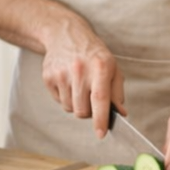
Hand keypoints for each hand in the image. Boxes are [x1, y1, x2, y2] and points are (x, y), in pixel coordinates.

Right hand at [40, 17, 125, 132]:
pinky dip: (66, 97)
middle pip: (82, 111)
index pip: (100, 99)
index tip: (101, 134)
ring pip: (70, 108)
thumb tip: (121, 113)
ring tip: (80, 86)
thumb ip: (117, 92)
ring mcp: (61, 74)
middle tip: (92, 99)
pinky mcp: (48, 77)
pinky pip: (58, 101)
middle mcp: (79, 70)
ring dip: (76, 104)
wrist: (66, 35)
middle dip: (89, 113)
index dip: (101, 119)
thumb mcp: (112, 67)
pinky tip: (69, 82)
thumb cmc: (94, 54)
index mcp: (100, 67)